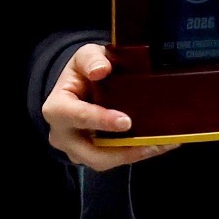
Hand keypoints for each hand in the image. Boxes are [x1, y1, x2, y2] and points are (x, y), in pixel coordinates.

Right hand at [40, 43, 175, 171]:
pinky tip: (159, 145)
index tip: (126, 122)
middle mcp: (62, 136)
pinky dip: (136, 154)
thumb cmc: (82, 72)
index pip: (77, 117)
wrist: (80, 87)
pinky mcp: (92, 157)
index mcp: (57, 109)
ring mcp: (76, 151)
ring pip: (105, 162)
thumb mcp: (84, 56)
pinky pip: (114, 161)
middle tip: (150, 143)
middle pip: (91, 153)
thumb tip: (101, 69)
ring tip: (161, 144)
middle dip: (122, 150)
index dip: (101, 121)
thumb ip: (91, 59)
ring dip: (134, 155)